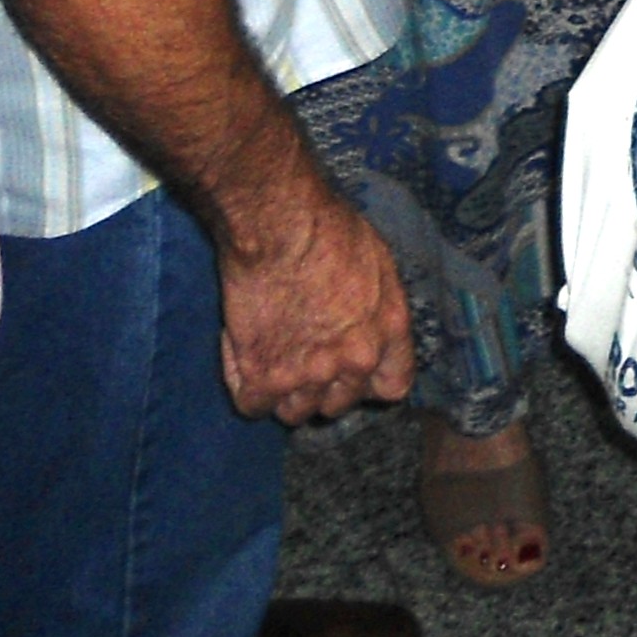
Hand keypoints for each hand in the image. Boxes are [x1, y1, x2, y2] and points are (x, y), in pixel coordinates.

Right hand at [216, 170, 413, 423]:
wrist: (278, 223)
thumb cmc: (328, 227)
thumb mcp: (379, 261)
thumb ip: (378, 308)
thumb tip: (368, 328)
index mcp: (387, 333)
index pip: (392, 387)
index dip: (368, 380)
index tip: (350, 369)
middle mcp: (353, 363)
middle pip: (338, 405)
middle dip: (321, 387)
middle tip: (300, 355)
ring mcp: (308, 375)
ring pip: (295, 413)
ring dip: (284, 392)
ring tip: (272, 356)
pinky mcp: (262, 376)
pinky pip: (252, 406)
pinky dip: (245, 387)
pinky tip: (244, 357)